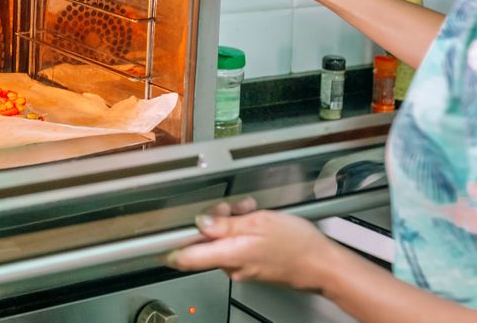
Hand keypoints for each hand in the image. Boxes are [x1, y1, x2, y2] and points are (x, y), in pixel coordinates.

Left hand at [166, 209, 342, 291]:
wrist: (323, 265)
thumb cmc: (297, 245)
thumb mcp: (260, 223)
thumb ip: (226, 223)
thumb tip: (201, 221)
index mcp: (229, 254)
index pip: (186, 257)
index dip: (167, 247)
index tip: (153, 239)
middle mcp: (231, 266)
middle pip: (206, 241)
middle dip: (216, 219)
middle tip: (235, 207)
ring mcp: (241, 268)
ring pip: (222, 240)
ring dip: (233, 222)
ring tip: (253, 212)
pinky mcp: (251, 266)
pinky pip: (236, 245)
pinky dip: (243, 231)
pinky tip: (258, 222)